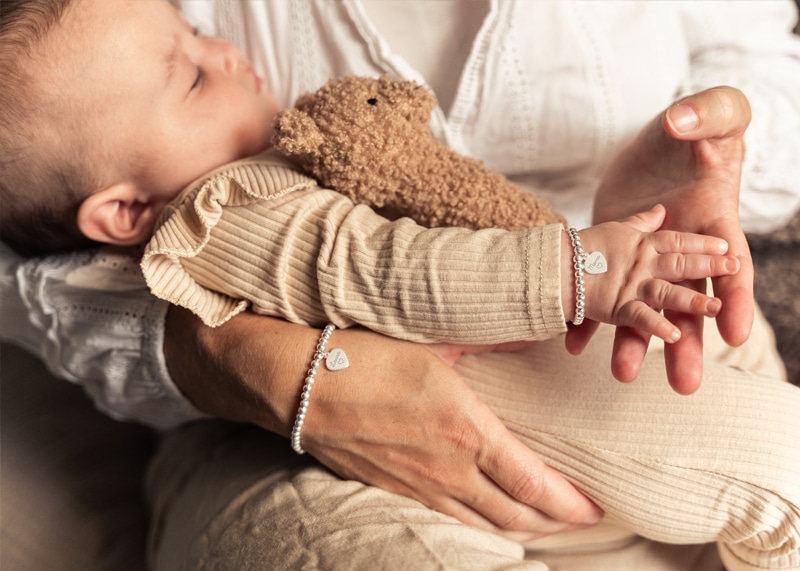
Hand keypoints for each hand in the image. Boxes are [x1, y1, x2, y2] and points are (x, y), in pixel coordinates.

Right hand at [165, 308, 602, 539]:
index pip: (534, 483)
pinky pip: (448, 519)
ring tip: (543, 523)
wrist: (296, 384)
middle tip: (581, 516)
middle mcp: (448, 470)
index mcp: (467, 430)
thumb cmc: (362, 355)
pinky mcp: (392, 489)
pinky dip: (479, 524)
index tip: (597, 504)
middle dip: (556, 522)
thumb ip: (483, 342)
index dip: (572, 502)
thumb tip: (522, 332)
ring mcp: (418, 487)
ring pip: (484, 525)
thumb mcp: (432, 339)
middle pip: (517, 516)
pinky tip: (484, 515)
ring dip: (521, 529)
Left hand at [571, 86, 751, 393]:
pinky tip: (575, 341)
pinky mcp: (616, 256)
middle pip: (689, 303)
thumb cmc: (697, 126)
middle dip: (688, 344)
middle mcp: (683, 250)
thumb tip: (689, 125)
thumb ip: (712, 116)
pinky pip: (602, 291)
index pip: (732, 265)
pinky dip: (590, 316)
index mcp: (714, 221)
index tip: (735, 333)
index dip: (735, 299)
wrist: (655, 142)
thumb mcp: (717, 113)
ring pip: (644, 306)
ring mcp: (647, 257)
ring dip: (636, 341)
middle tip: (685, 384)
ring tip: (624, 374)